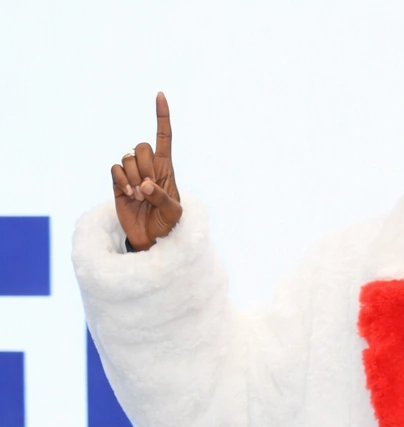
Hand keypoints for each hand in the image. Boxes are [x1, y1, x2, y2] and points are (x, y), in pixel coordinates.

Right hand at [111, 92, 181, 250]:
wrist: (151, 240)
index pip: (164, 138)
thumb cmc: (168, 226)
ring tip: (140, 197)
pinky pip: (115, 170)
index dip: (162, 117)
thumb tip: (145, 184)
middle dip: (144, 167)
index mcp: (166, 170)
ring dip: (133, 178)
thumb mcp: (174, 213)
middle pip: (141, 147)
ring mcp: (132, 175)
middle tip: (149, 190)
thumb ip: (162, 197)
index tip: (160, 95)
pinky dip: (121, 181)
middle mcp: (148, 168)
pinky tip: (128, 195)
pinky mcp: (118, 183)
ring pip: (127, 158)